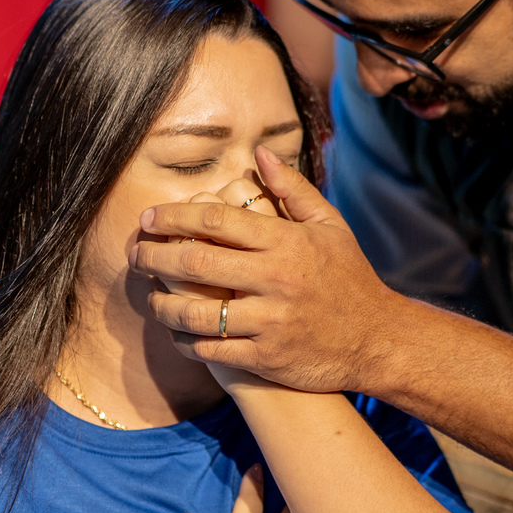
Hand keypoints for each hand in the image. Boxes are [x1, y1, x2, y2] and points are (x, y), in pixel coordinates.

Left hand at [131, 146, 396, 391]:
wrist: (377, 340)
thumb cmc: (349, 278)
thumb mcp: (330, 227)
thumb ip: (291, 190)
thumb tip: (258, 154)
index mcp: (286, 243)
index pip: (216, 222)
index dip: (174, 218)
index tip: (149, 219)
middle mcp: (276, 281)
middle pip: (196, 264)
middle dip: (155, 258)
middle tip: (135, 254)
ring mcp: (270, 322)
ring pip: (196, 314)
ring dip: (161, 307)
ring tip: (149, 298)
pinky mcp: (266, 358)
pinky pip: (211, 351)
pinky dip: (185, 342)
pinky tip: (176, 333)